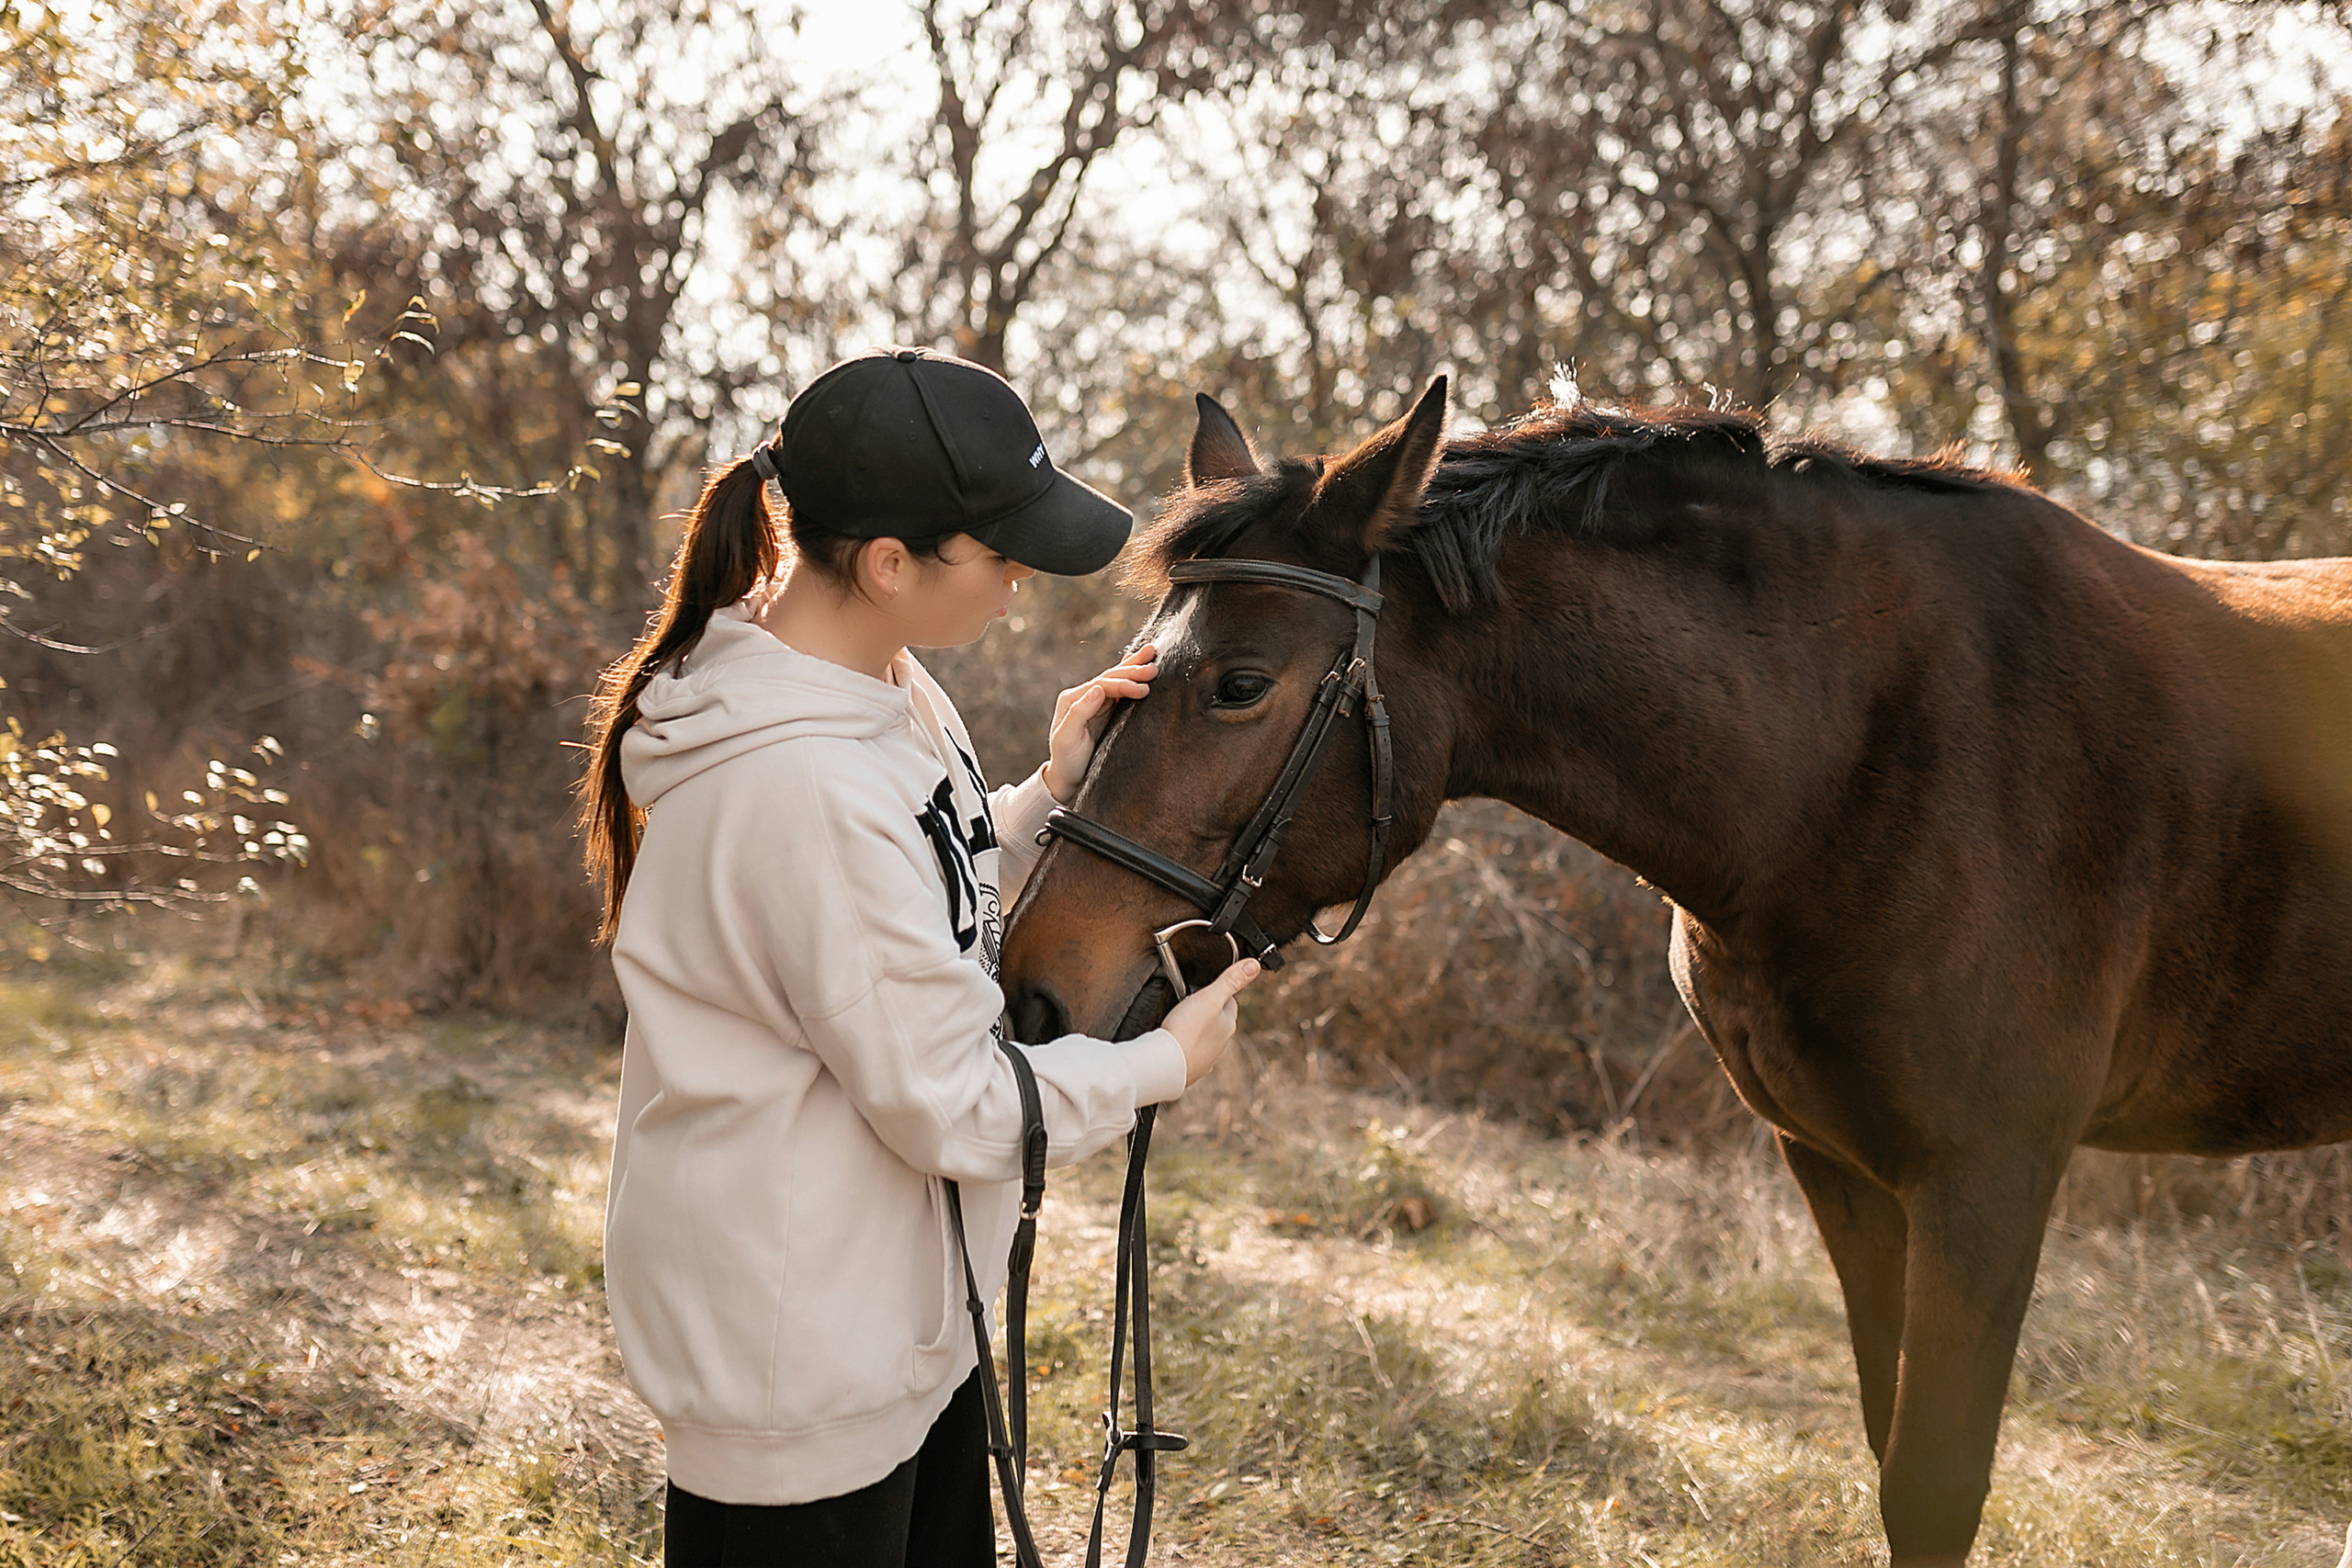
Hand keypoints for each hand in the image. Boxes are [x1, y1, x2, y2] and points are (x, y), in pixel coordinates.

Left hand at [1042, 643, 1156, 804]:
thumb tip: (1097, 689)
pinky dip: (1131, 675)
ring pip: (1117, 678)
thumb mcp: (1066, 738)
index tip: (1143, 689)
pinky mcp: (1106, 710)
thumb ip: (1079, 712)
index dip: (1123, 684)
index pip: (1102, 685)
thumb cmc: (1067, 760)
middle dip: (1132, 671)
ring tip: (1152, 652)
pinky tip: (1140, 662)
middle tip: (1154, 669)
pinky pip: (1121, 689)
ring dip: (1134, 666)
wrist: (1069, 777)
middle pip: (1110, 677)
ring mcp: (1096, 702)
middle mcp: (1084, 696)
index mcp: (1072, 699)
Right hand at [1160, 958, 1260, 1087]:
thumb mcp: (1210, 997)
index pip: (1229, 1003)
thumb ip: (1231, 980)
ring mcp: (1208, 1058)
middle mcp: (1222, 1044)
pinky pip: (1192, 1054)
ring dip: (1198, 1030)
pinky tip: (1178, 1043)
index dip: (1218, 994)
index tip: (1205, 990)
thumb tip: (1254, 964)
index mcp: (1229, 1025)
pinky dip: (1187, 1047)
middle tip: (1190, 1004)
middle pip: (1218, 1021)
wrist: (1167, 1062)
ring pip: (1206, 1038)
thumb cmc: (1187, 1029)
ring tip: (1182, 1022)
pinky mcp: (1192, 1069)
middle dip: (1208, 1012)